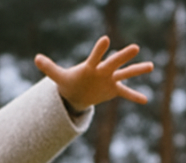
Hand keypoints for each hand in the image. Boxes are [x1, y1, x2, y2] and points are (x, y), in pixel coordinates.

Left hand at [35, 36, 153, 111]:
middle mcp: (103, 70)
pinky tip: (145, 100)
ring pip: (125, 74)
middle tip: (135, 48)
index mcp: (91, 66)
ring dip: (136, 70)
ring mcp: (110, 79)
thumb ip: (49, 68)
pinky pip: (125, 93)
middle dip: (122, 56)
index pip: (95, 56)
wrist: (78, 91)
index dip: (99, 50)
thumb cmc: (70, 81)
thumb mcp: (59, 77)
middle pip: (114, 62)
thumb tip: (35, 58)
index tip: (105, 40)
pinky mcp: (112, 90)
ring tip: (150, 66)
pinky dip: (134, 96)